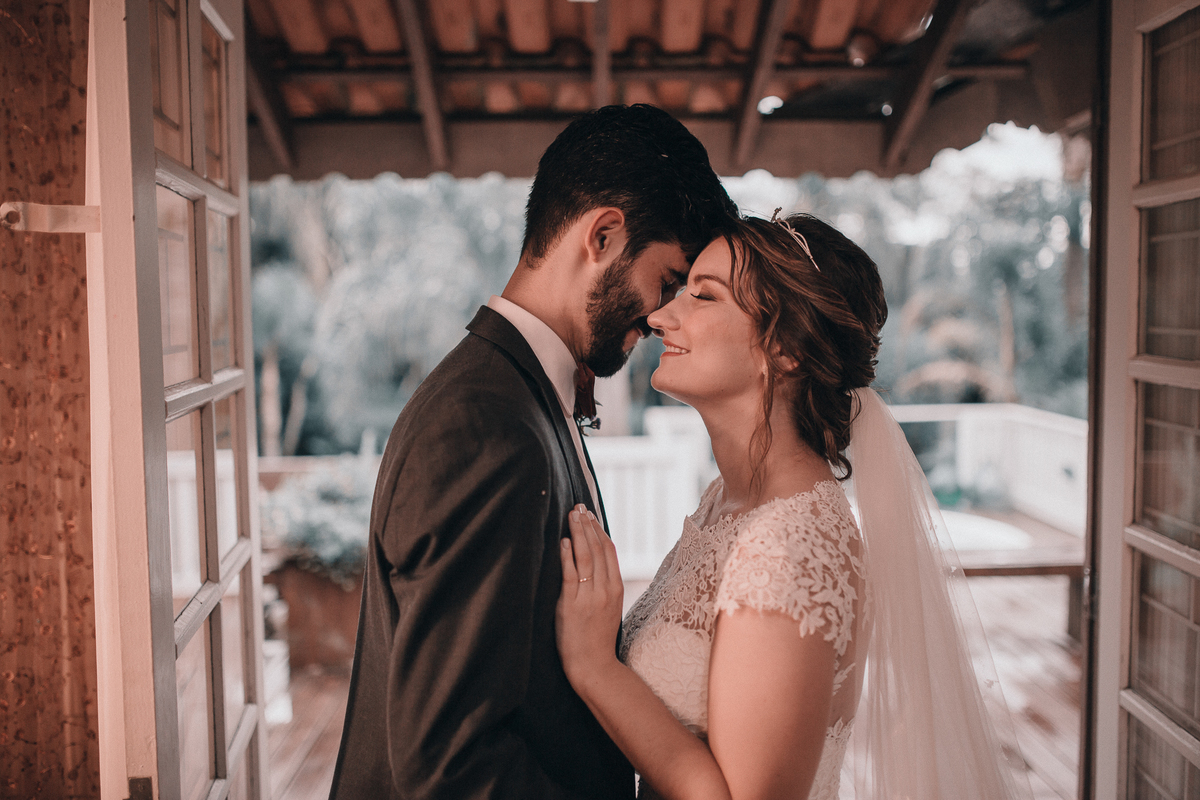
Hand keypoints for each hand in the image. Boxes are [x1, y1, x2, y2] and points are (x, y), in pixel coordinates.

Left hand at [556, 505, 623, 687]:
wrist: (594, 666)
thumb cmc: (597, 639)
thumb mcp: (608, 609)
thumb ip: (603, 587)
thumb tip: (593, 566)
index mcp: (616, 589)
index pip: (609, 551)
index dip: (599, 530)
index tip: (590, 515)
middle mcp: (605, 589)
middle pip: (598, 549)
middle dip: (587, 525)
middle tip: (579, 506)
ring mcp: (590, 597)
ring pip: (586, 557)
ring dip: (578, 533)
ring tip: (572, 515)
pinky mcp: (573, 605)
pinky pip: (571, 575)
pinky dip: (568, 556)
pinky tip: (564, 541)